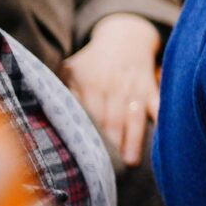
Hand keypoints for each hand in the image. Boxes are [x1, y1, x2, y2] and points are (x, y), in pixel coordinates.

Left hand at [63, 16, 161, 166]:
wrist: (126, 35)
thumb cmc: (93, 60)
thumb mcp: (72, 68)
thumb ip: (61, 90)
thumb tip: (44, 115)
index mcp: (91, 81)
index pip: (89, 113)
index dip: (88, 134)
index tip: (85, 156)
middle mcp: (114, 85)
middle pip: (112, 119)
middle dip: (111, 143)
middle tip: (107, 169)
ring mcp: (135, 86)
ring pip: (134, 117)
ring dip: (133, 139)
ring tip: (132, 162)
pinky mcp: (151, 87)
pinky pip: (158, 105)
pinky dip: (160, 119)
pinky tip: (161, 136)